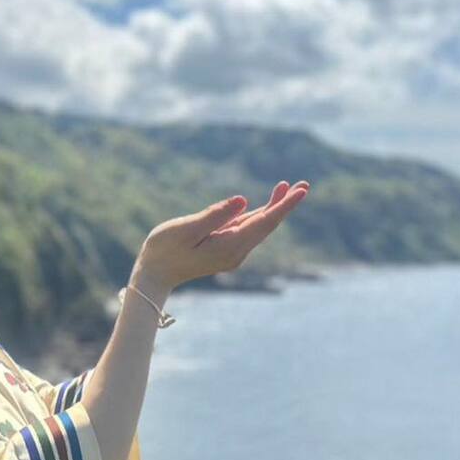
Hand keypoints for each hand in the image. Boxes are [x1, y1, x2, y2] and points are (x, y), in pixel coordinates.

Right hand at [135, 180, 309, 293]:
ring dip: (274, 207)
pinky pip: (247, 230)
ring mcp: (232, 253)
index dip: (284, 205)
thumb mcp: (186, 228)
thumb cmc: (164, 250)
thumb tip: (243, 200)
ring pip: (259, 227)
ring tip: (289, 187)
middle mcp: (236, 252)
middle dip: (285, 204)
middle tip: (305, 184)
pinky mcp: (225, 250)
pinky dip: (258, 215)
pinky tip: (266, 205)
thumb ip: (215, 214)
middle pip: (267, 224)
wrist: (154, 276)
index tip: (302, 190)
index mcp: (229, 246)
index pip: (264, 222)